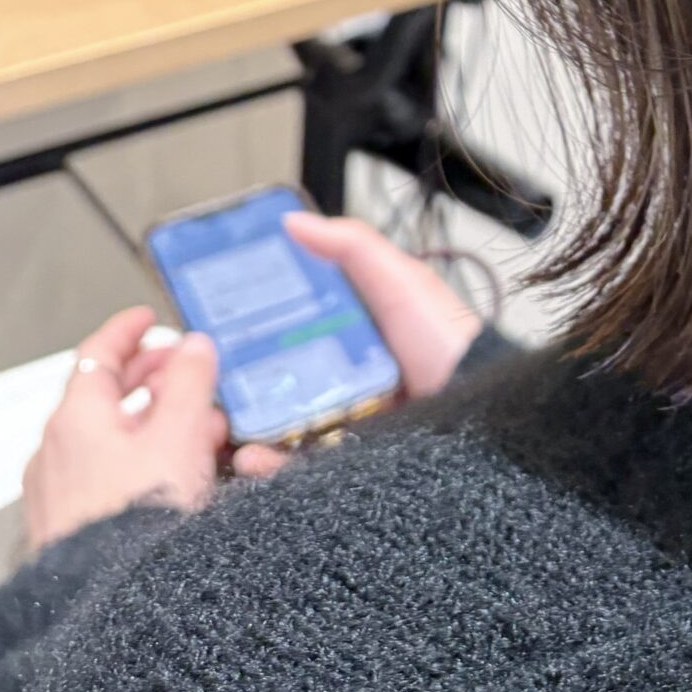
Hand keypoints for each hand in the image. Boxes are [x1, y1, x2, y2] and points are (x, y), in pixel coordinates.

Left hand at [24, 307, 226, 549]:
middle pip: (100, 394)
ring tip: (194, 427)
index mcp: (75, 418)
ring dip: (149, 421)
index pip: (98, 354)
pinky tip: (170, 477)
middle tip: (182, 368)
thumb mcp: (180, 436)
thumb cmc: (136, 523)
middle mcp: (56, 451)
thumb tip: (192, 346)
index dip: (127, 331)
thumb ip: (189, 382)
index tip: (148, 320)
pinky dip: (137, 459)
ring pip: (105, 438)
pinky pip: (103, 476)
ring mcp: (57, 493)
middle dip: (149, 377)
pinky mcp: (68, 529)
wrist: (109, 612)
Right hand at [232, 212, 482, 479]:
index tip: (218, 325)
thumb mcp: (400, 282)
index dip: (253, 326)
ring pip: (281, 427)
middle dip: (237, 386)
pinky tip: (253, 461)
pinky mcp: (348, 463)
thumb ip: (353, 247)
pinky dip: (272, 467)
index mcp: (354, 334)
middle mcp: (345, 378)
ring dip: (246, 430)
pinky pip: (301, 469)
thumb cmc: (445, 341)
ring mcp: (345, 422)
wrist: (481, 409)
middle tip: (209, 385)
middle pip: (276, 380)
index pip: (290, 327)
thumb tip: (294, 221)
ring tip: (222, 429)